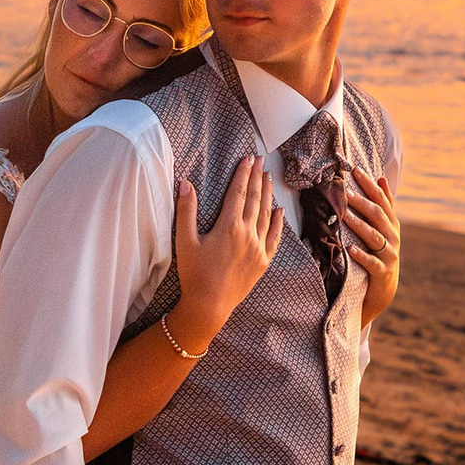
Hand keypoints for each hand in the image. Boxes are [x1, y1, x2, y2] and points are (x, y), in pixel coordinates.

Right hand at [171, 157, 283, 344]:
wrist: (209, 306)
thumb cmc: (194, 274)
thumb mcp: (184, 241)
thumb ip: (186, 211)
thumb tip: (185, 183)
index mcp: (229, 227)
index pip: (238, 193)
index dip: (243, 173)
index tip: (247, 158)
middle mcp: (247, 234)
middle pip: (255, 199)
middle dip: (257, 178)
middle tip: (260, 160)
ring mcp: (258, 248)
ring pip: (266, 215)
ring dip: (267, 194)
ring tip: (268, 178)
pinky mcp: (263, 262)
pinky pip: (274, 238)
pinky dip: (278, 223)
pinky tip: (279, 211)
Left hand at [341, 164, 400, 328]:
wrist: (384, 288)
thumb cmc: (380, 252)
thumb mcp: (384, 228)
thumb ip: (384, 204)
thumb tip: (382, 177)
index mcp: (391, 223)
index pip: (381, 199)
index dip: (369, 184)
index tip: (355, 170)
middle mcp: (392, 236)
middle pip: (377, 215)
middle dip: (361, 202)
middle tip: (345, 190)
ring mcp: (389, 254)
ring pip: (373, 236)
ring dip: (358, 225)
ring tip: (343, 215)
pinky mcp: (382, 271)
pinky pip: (371, 262)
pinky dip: (361, 256)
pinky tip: (349, 249)